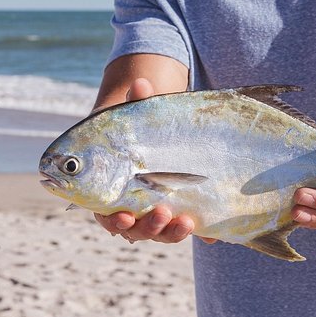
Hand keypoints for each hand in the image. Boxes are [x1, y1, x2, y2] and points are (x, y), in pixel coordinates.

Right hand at [92, 78, 215, 244]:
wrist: (160, 133)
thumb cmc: (138, 127)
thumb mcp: (137, 115)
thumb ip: (137, 103)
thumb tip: (141, 84)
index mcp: (109, 192)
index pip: (106, 216)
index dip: (114, 221)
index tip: (125, 217)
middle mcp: (131, 208)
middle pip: (135, 230)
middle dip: (148, 228)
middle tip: (161, 214)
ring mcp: (155, 212)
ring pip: (159, 232)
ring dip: (170, 232)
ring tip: (184, 222)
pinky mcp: (179, 211)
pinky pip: (186, 227)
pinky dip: (198, 231)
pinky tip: (209, 233)